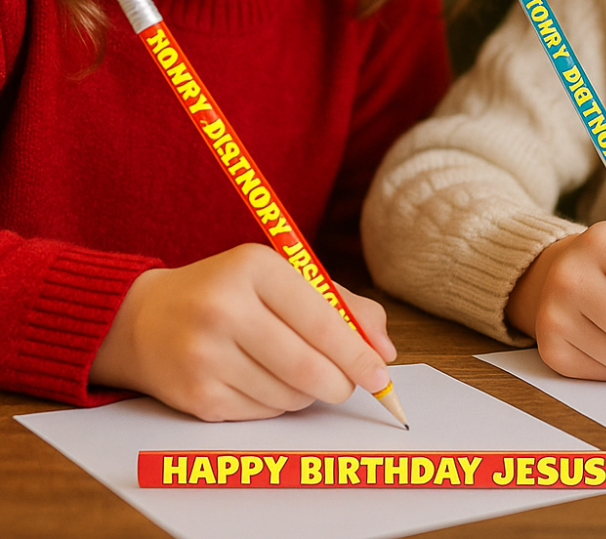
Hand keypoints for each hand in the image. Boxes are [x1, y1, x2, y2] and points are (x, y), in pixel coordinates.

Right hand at [89, 243, 395, 420]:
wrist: (144, 319)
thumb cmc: (231, 292)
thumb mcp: (284, 277)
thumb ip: (342, 305)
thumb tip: (385, 350)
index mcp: (255, 268)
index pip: (322, 320)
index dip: (358, 353)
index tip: (380, 372)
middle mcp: (226, 309)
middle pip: (307, 367)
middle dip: (341, 383)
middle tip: (349, 384)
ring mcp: (206, 355)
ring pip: (288, 396)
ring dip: (308, 394)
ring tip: (297, 372)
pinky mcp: (195, 395)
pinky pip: (261, 413)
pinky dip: (278, 404)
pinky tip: (264, 380)